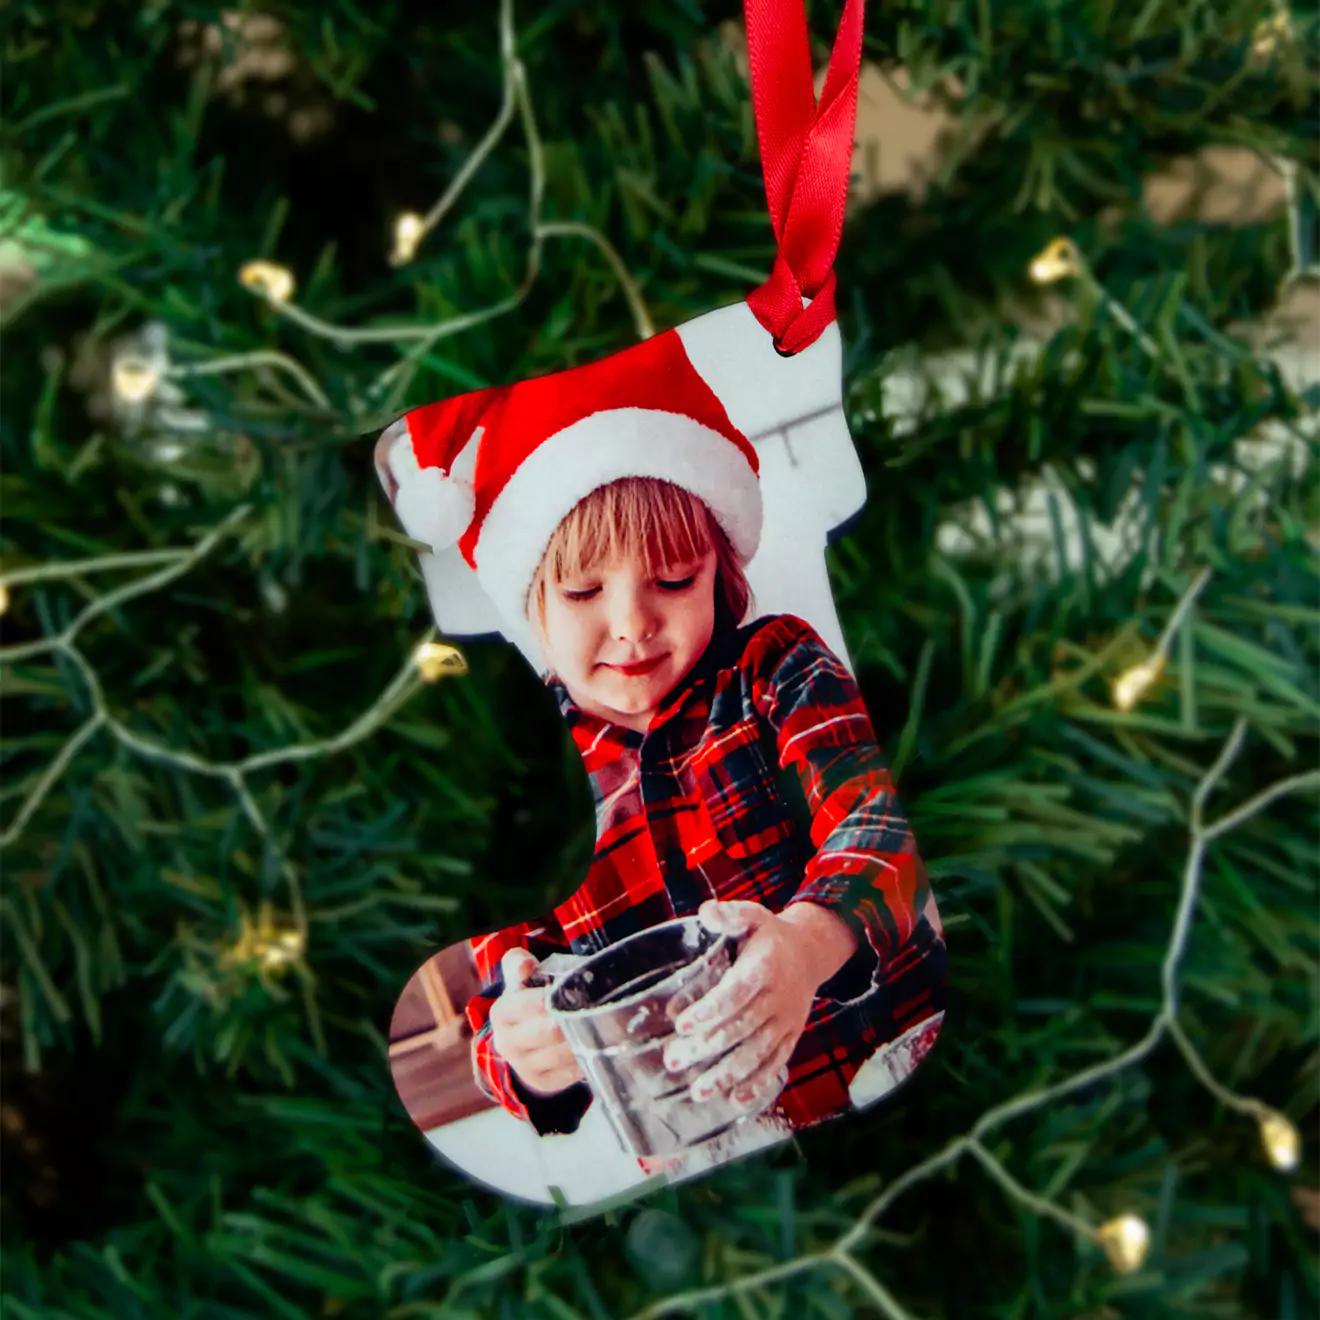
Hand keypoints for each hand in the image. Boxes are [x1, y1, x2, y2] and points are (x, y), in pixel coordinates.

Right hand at [488, 949, 584, 1096]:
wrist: (519, 1038)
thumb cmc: (527, 999)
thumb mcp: (519, 979)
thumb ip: (518, 963)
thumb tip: (526, 964)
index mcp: (501, 1013)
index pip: (529, 1004)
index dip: (552, 997)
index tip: (574, 990)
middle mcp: (507, 1043)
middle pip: (549, 1032)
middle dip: (572, 1020)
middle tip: (595, 1009)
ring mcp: (523, 1066)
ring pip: (561, 1055)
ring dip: (582, 1040)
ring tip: (599, 1026)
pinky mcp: (541, 1082)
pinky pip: (569, 1073)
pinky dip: (583, 1059)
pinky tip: (593, 1046)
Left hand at [662, 900, 856, 1106]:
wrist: (811, 953)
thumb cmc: (770, 935)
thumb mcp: (753, 915)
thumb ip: (730, 914)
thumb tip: (706, 912)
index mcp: (765, 966)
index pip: (736, 992)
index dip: (711, 1010)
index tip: (681, 1025)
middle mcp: (778, 997)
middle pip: (741, 1028)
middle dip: (707, 1048)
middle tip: (674, 1060)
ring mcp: (786, 1021)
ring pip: (757, 1052)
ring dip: (728, 1074)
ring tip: (697, 1091)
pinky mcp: (791, 1037)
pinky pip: (776, 1063)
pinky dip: (757, 1084)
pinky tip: (734, 1099)